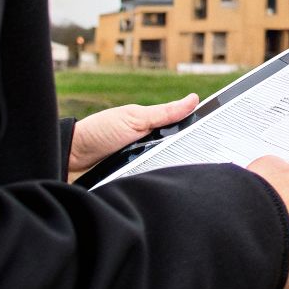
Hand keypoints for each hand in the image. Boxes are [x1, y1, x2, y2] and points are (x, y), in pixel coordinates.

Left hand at [67, 94, 197, 180]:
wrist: (69, 158)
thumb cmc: (99, 132)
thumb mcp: (134, 118)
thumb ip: (164, 113)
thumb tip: (194, 99)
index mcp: (153, 130)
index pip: (183, 133)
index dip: (199, 135)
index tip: (218, 138)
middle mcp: (150, 148)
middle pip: (179, 155)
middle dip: (187, 157)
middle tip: (203, 158)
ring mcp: (142, 166)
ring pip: (167, 172)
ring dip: (172, 173)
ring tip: (186, 176)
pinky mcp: (134, 183)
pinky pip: (152, 185)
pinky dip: (157, 186)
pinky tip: (166, 188)